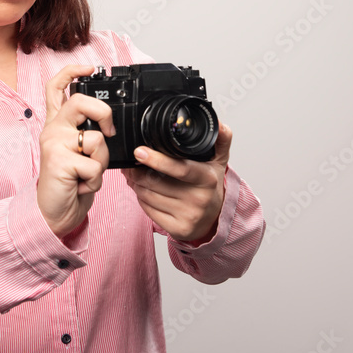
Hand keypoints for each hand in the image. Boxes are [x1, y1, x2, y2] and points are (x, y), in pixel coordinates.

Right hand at [37, 65, 115, 237]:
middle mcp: (53, 130)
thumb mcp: (79, 153)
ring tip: (87, 174)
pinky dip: (95, 182)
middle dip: (104, 114)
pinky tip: (80, 186)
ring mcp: (54, 144)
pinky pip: (94, 167)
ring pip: (97, 140)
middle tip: (109, 132)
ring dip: (101, 163)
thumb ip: (87, 135)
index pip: (57, 87)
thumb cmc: (69, 183)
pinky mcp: (58, 161)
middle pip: (80, 102)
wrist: (53, 213)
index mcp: (57, 125)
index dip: (73, 71)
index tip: (89, 67)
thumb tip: (108, 127)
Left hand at [122, 121, 232, 243]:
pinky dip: (141, 199)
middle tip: (131, 163)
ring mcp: (188, 216)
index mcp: (207, 179)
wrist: (215, 217)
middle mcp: (199, 199)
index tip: (139, 151)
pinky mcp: (177, 230)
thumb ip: (221, 138)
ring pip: (148, 196)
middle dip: (137, 171)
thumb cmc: (210, 184)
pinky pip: (148, 211)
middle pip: (155, 182)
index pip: (179, 169)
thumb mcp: (219, 160)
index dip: (157, 160)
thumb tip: (219, 123)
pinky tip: (144, 192)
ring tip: (135, 176)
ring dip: (136, 184)